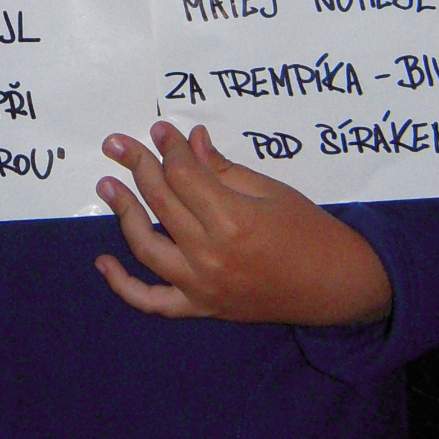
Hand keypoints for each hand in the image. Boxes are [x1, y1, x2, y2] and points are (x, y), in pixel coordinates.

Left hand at [95, 122, 391, 325]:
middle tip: (117, 144)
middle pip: (161, 203)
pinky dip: (123, 286)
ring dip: (124, 213)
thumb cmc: (309, 231)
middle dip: (138, 166)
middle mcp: (211, 255)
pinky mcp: (201, 308)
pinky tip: (103, 263)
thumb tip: (193, 141)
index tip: (160, 130)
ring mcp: (203, 286)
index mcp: (234, 220)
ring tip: (107, 185)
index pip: (184, 176)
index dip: (169, 148)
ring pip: (146, 246)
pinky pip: (152, 302)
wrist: (335, 286)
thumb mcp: (271, 191)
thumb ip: (224, 169)